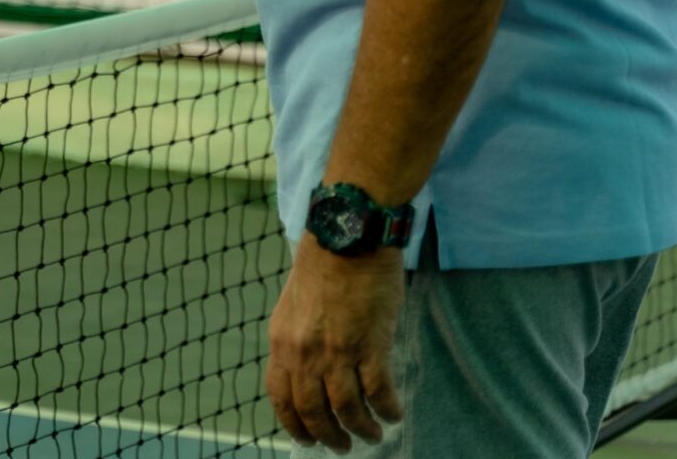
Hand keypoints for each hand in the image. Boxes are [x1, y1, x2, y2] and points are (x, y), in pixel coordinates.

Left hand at [267, 234, 406, 450]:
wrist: (347, 238)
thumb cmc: (323, 266)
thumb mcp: (293, 307)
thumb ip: (297, 340)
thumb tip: (306, 371)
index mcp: (282, 342)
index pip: (281, 397)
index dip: (294, 425)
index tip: (307, 440)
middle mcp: (304, 352)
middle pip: (313, 411)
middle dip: (328, 436)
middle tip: (343, 447)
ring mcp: (337, 350)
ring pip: (347, 409)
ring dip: (362, 429)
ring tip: (373, 435)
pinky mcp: (370, 344)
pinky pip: (378, 392)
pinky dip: (387, 409)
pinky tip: (394, 414)